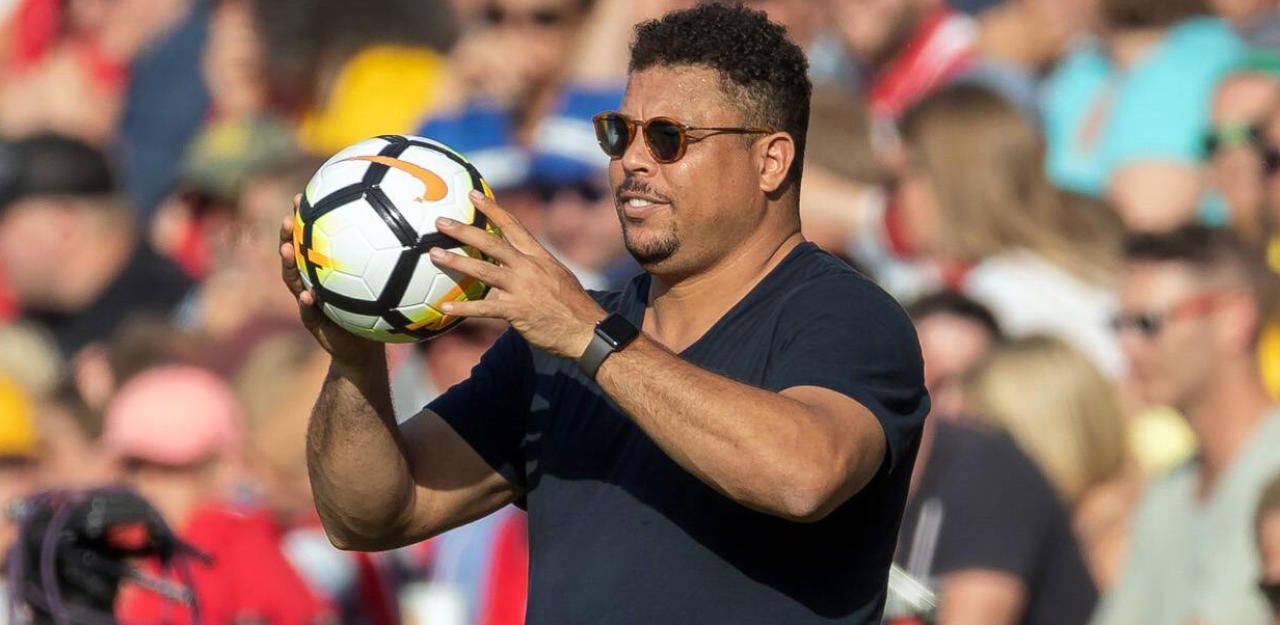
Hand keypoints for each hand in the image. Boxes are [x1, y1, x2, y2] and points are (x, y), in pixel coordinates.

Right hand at [279, 196, 383, 370]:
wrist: (363, 348)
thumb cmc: (375, 312)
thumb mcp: (383, 286)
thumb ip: (387, 263)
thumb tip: (410, 229)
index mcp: (324, 270)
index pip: (309, 241)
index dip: (302, 220)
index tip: (302, 198)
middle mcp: (311, 282)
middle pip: (293, 255)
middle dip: (287, 236)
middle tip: (287, 218)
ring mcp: (308, 301)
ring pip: (292, 280)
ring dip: (287, 264)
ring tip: (287, 249)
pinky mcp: (313, 322)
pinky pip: (307, 311)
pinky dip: (307, 302)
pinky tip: (308, 294)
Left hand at [428, 191, 605, 358]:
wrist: (586, 330)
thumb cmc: (572, 306)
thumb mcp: (557, 276)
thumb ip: (535, 267)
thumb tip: (516, 261)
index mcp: (538, 256)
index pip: (512, 225)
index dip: (492, 209)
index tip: (473, 195)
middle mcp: (529, 267)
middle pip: (491, 243)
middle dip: (464, 230)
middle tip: (441, 222)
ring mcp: (522, 288)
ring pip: (483, 270)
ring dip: (456, 261)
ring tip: (434, 254)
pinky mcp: (516, 310)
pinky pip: (483, 308)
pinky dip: (462, 307)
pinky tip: (444, 306)